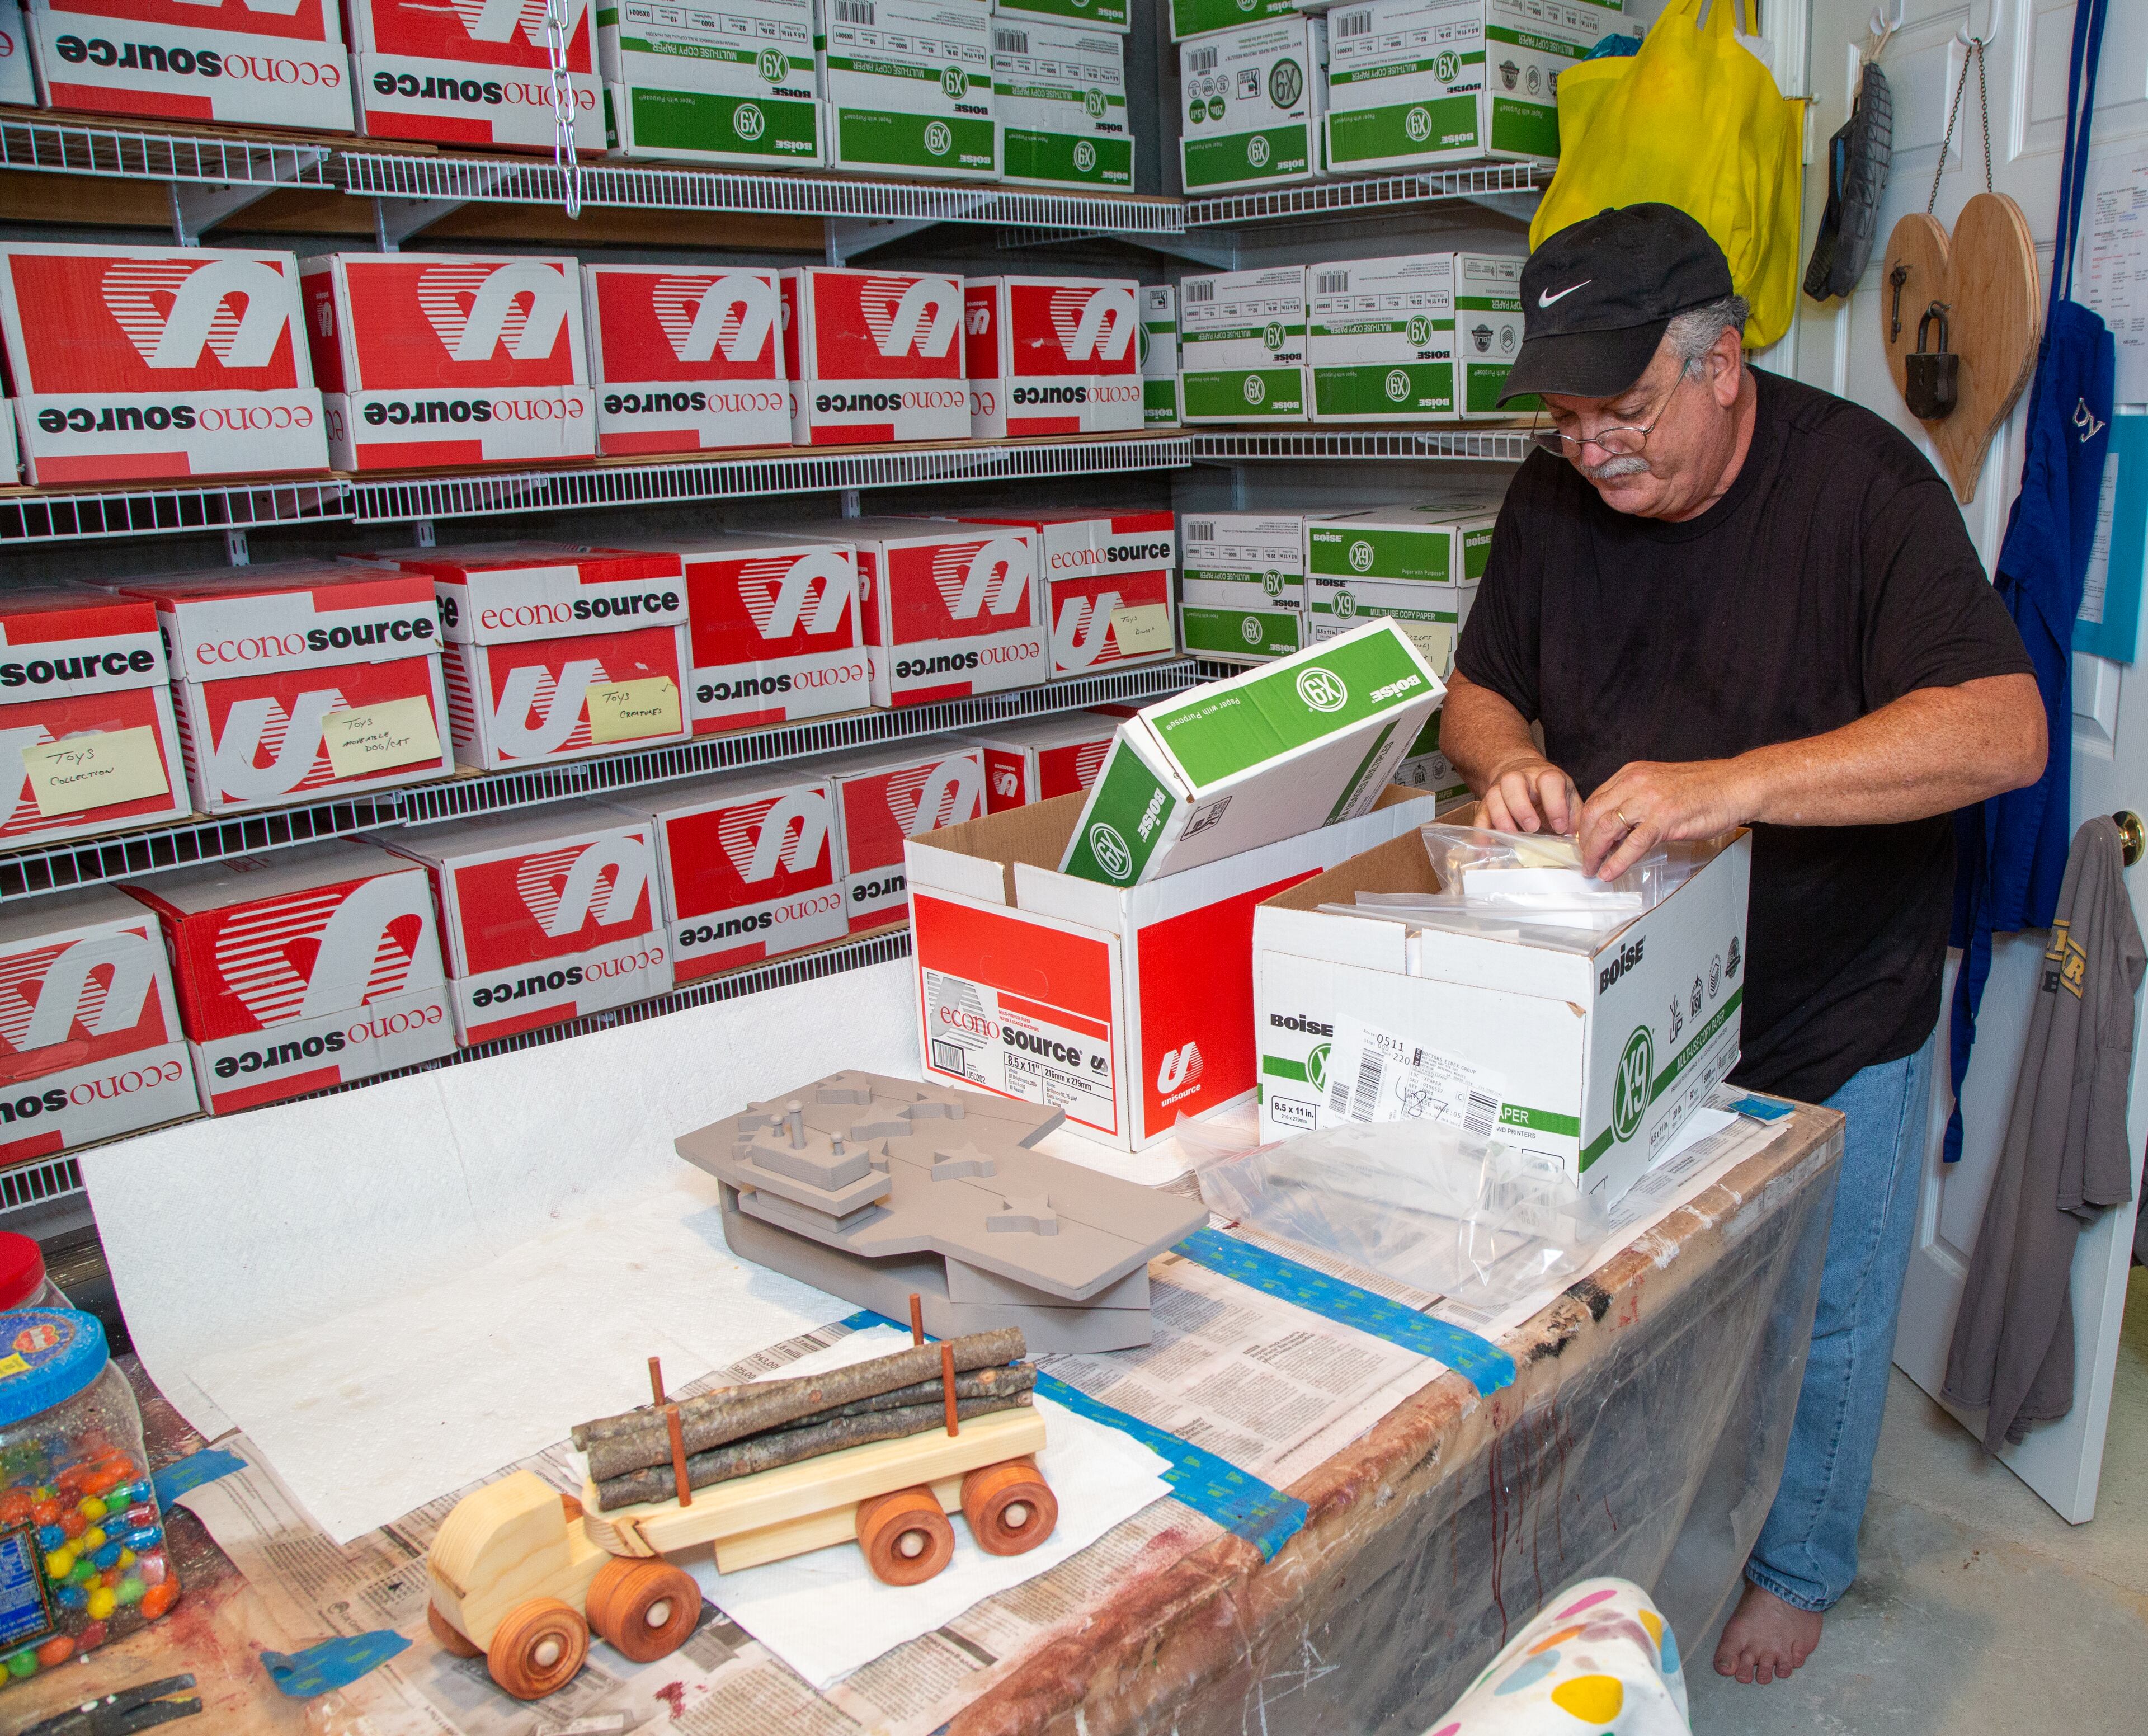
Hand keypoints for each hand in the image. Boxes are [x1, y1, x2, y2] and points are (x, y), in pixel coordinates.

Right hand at [1481, 757, 1581, 835]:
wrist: (1524, 776)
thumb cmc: (1549, 792)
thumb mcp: (1567, 797)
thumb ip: (1574, 816)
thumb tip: (1575, 837)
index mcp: (1545, 776)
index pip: (1549, 781)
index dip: (1555, 804)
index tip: (1560, 827)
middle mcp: (1520, 778)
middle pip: (1513, 783)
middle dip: (1521, 807)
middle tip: (1532, 828)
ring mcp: (1500, 789)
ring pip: (1493, 796)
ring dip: (1501, 817)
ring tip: (1511, 835)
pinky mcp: (1487, 804)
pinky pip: (1480, 815)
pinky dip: (1482, 832)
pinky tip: (1486, 846)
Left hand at [1580, 759, 1751, 878]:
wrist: (1735, 785)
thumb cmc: (1704, 787)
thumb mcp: (1660, 784)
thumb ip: (1636, 799)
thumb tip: (1619, 825)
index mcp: (1632, 774)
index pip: (1596, 799)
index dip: (1586, 824)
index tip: (1584, 840)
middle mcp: (1636, 783)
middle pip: (1595, 814)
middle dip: (1585, 840)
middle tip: (1585, 859)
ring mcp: (1649, 800)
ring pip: (1608, 828)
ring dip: (1595, 853)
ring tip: (1592, 869)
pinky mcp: (1664, 819)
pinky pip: (1632, 845)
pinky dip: (1617, 862)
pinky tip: (1610, 873)